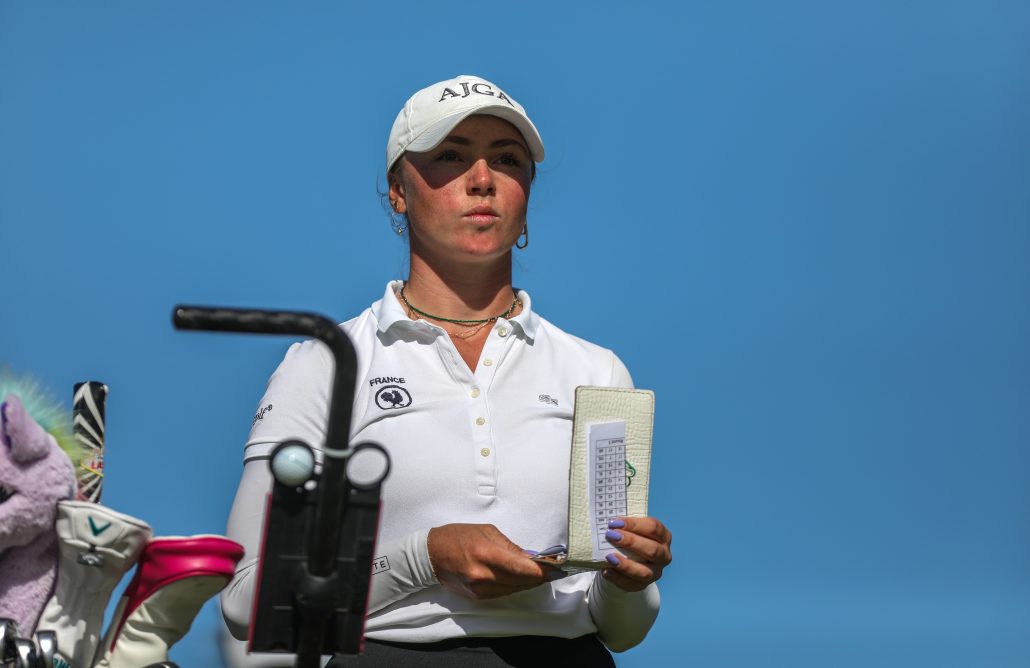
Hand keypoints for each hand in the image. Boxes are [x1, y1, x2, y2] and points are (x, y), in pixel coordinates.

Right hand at [427, 524, 562, 599]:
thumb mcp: (486, 532)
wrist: (431, 554)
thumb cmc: (458, 537)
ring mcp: (479, 589)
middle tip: (554, 571)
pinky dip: (514, 586)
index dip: (541, 571)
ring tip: (541, 574)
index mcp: (486, 553)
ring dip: (528, 583)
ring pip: (514, 589)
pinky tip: (521, 579)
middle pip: (520, 582)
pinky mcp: (477, 597)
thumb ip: (510, 547)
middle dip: (539, 577)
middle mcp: (483, 575)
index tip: (556, 568)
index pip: (521, 568)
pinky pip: (503, 593)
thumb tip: (530, 557)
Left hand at [601, 516, 671, 591]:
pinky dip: (617, 578)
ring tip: (609, 557)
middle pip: (652, 549)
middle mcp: (664, 555)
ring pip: (644, 572)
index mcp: (663, 536)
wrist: (628, 560)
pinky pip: (632, 585)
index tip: (615, 522)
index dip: (634, 524)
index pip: (653, 528)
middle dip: (631, 542)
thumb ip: (624, 526)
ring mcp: (655, 572)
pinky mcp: (644, 585)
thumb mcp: (631, 529)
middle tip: (611, 535)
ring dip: (626, 565)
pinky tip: (606, 571)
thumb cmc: (630, 539)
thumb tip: (609, 523)